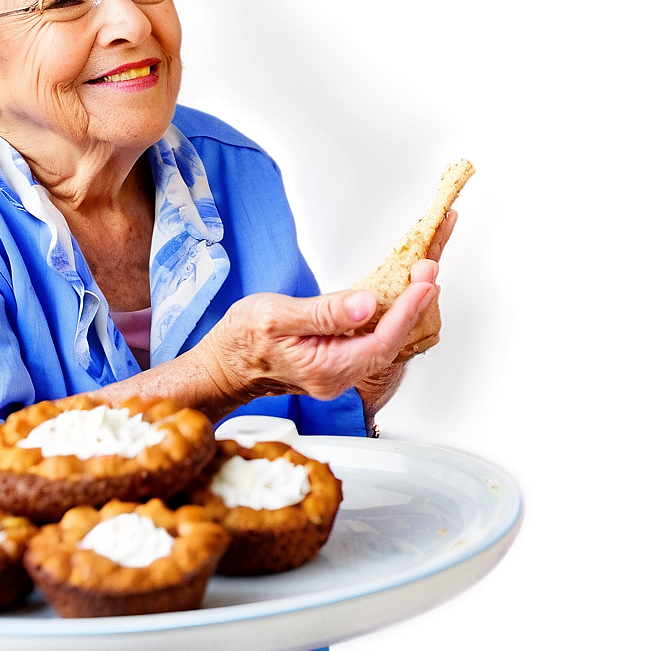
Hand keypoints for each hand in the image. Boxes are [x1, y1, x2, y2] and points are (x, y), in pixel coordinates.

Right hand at [195, 261, 439, 403]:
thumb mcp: (275, 316)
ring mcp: (337, 375)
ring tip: (419, 281)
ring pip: (383, 346)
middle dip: (413, 308)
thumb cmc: (241, 341)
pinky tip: (392, 301)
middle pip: (390, 345)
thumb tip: (366, 304)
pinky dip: (386, 321)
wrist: (222, 367)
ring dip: (403, 313)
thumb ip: (323, 313)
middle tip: (428, 272)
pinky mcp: (333, 366)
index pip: (382, 341)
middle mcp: (337, 378)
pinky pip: (369, 345)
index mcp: (326, 368)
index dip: (407, 311)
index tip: (425, 282)